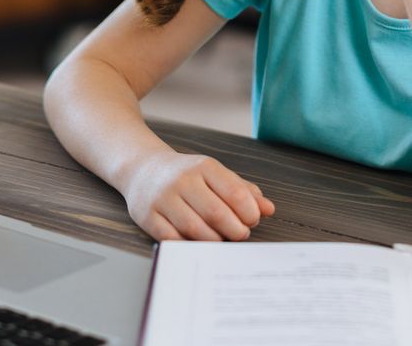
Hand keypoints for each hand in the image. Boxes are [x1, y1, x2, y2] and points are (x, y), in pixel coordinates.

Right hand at [124, 150, 274, 241]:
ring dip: (214, 240)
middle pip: (216, 212)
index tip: (253, 220)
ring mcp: (163, 198)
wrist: (143, 169)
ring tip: (222, 240)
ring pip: (194, 228)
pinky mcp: (148, 216)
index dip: (249, 212)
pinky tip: (197, 244)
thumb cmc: (186, 175)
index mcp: (204, 166)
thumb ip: (242, 190)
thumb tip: (269, 209)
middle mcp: (183, 180)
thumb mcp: (214, 174)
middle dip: (235, 230)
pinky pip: (172, 238)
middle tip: (241, 234)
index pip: (234, 192)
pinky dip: (188, 245)